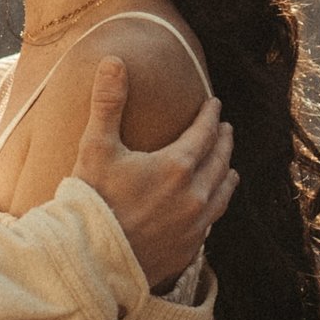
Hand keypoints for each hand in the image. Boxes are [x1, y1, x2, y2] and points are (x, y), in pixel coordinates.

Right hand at [71, 59, 236, 289]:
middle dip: (224, 141)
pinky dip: (215, 206)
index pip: (205, 132)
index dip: (211, 115)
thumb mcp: (96, 147)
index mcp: (177, 166)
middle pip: (220, 160)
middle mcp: (194, 195)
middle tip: (226, 129)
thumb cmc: (91, 200)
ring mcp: (195, 225)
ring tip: (229, 167)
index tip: (214, 104)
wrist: (90, 260)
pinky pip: (211, 221)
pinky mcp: (189, 248)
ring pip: (222, 193)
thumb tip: (114, 60)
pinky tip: (210, 207)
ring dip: (227, 174)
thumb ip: (108, 102)